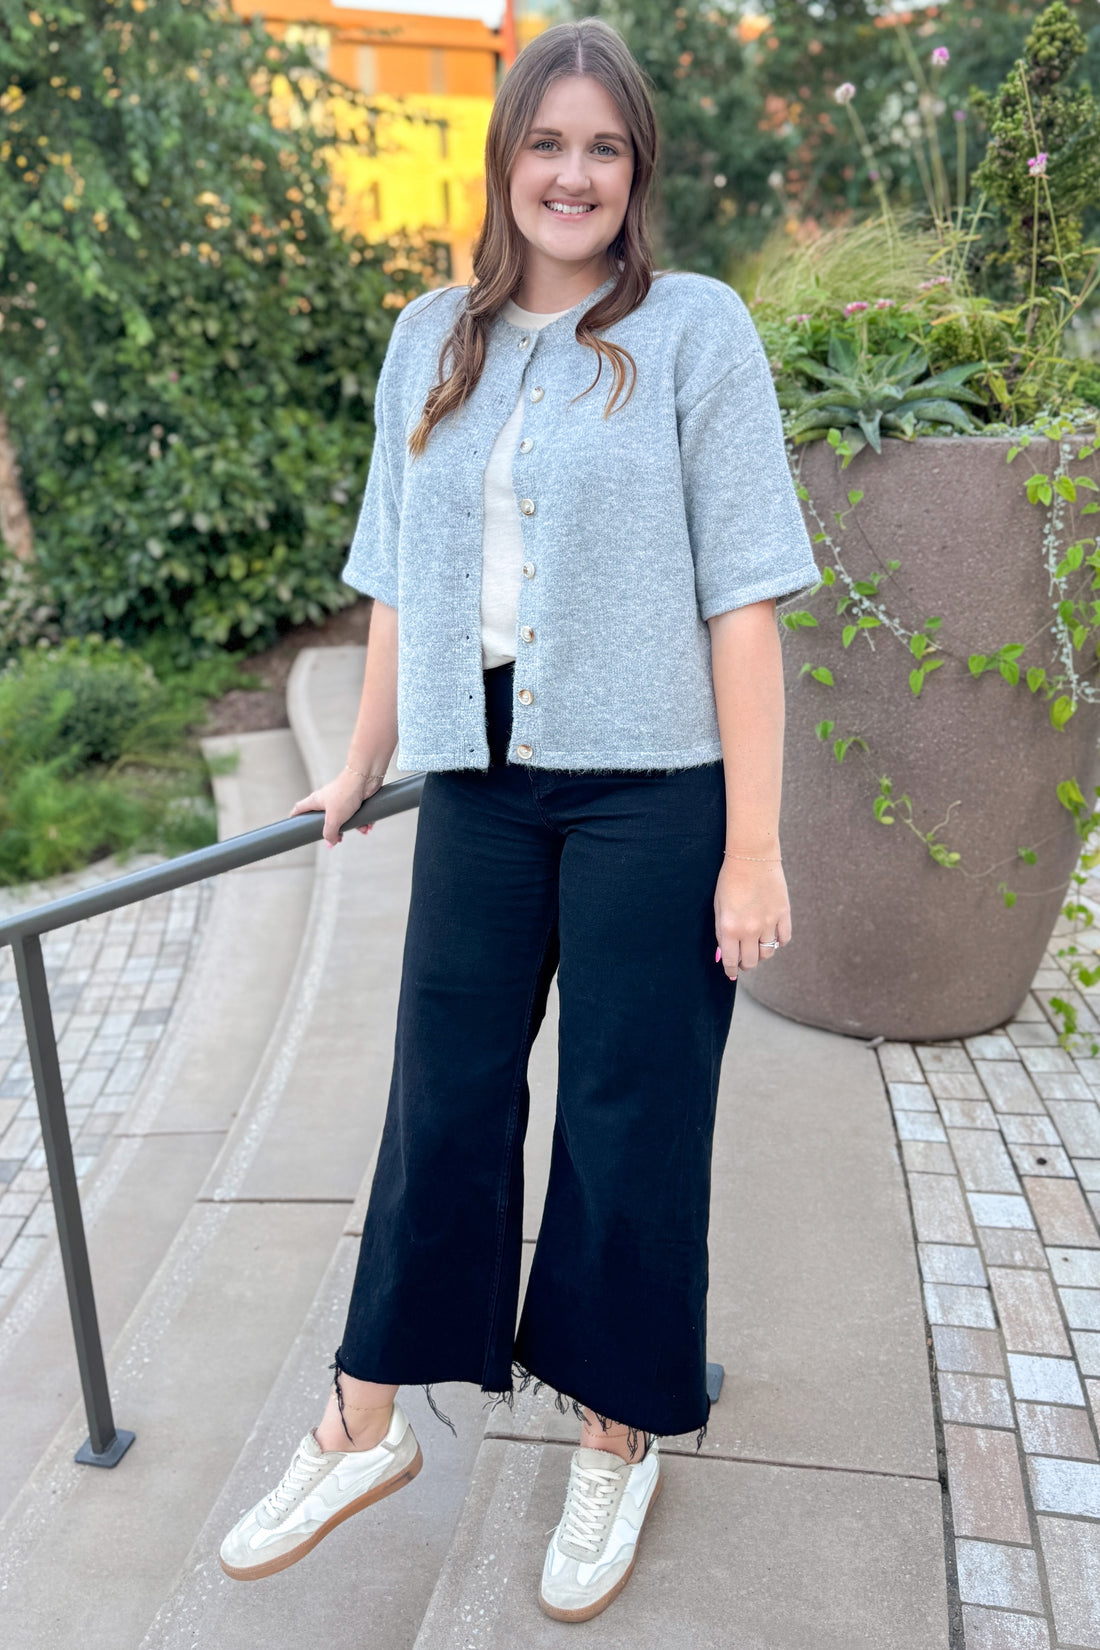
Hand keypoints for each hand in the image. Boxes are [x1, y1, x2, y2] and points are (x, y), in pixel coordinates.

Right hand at [289, 766, 381, 847]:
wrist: (365, 778)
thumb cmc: (345, 794)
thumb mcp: (334, 819)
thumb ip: (330, 834)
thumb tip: (330, 843)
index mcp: (316, 801)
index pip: (300, 808)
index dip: (295, 817)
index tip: (293, 824)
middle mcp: (327, 799)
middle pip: (324, 818)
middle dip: (333, 830)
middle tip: (338, 838)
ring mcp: (341, 799)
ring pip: (344, 818)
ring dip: (353, 826)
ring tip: (361, 830)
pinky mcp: (355, 799)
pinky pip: (357, 814)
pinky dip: (363, 821)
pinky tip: (368, 825)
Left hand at [714, 859, 791, 981]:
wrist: (751, 857)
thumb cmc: (729, 881)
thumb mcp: (718, 907)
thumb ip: (721, 932)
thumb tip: (725, 954)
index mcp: (729, 928)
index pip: (731, 961)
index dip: (731, 970)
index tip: (732, 972)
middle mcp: (749, 929)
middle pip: (752, 961)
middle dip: (746, 964)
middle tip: (744, 960)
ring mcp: (769, 922)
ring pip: (768, 952)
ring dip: (761, 954)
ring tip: (756, 947)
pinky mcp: (783, 914)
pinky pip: (784, 939)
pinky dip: (778, 942)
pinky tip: (772, 937)